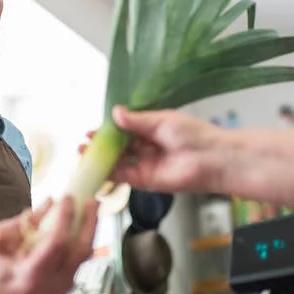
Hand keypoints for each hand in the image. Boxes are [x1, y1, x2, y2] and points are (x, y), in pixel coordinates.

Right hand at [0, 197, 98, 293]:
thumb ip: (24, 221)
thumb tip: (49, 202)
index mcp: (31, 274)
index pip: (57, 242)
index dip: (65, 217)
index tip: (66, 196)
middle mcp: (52, 284)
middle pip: (81, 250)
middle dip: (90, 222)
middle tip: (91, 199)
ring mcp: (61, 288)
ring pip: (85, 255)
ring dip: (89, 230)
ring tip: (90, 208)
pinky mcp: (65, 287)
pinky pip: (80, 260)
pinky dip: (82, 240)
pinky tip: (81, 224)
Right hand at [83, 106, 218, 192]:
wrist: (210, 158)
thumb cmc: (192, 135)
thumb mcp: (160, 120)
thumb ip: (136, 120)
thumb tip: (115, 113)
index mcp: (153, 129)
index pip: (126, 129)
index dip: (109, 129)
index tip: (93, 128)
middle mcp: (148, 147)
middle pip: (120, 146)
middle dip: (102, 145)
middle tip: (84, 142)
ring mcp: (145, 164)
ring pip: (119, 162)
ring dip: (102, 159)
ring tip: (84, 153)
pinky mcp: (145, 180)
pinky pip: (124, 176)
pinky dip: (109, 173)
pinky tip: (96, 167)